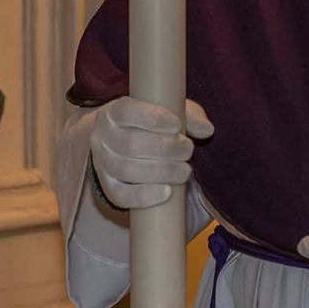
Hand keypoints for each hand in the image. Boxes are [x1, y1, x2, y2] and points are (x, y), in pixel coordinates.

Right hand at [89, 96, 213, 208]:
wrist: (120, 139)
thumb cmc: (150, 122)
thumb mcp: (169, 111)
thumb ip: (189, 116)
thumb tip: (207, 130)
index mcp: (115, 112)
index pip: (127, 112)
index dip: (153, 119)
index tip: (177, 126)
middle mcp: (102, 136)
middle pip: (130, 145)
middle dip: (165, 149)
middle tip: (188, 150)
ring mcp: (101, 162)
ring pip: (126, 170)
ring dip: (161, 172)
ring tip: (185, 171)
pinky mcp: (106, 185)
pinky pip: (119, 195)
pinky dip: (143, 196)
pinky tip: (166, 193)